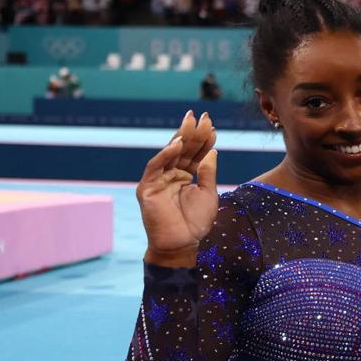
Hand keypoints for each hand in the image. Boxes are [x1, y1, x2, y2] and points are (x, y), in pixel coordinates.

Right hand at [136, 110, 217, 264]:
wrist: (183, 244)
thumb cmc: (196, 223)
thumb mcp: (208, 194)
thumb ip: (208, 172)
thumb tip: (212, 150)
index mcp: (185, 176)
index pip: (194, 153)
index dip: (203, 140)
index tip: (212, 125)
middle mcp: (171, 175)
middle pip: (183, 150)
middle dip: (193, 133)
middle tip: (202, 117)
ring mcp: (158, 180)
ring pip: (170, 154)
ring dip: (181, 138)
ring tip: (191, 123)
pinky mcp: (147, 187)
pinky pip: (156, 167)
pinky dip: (165, 154)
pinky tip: (177, 143)